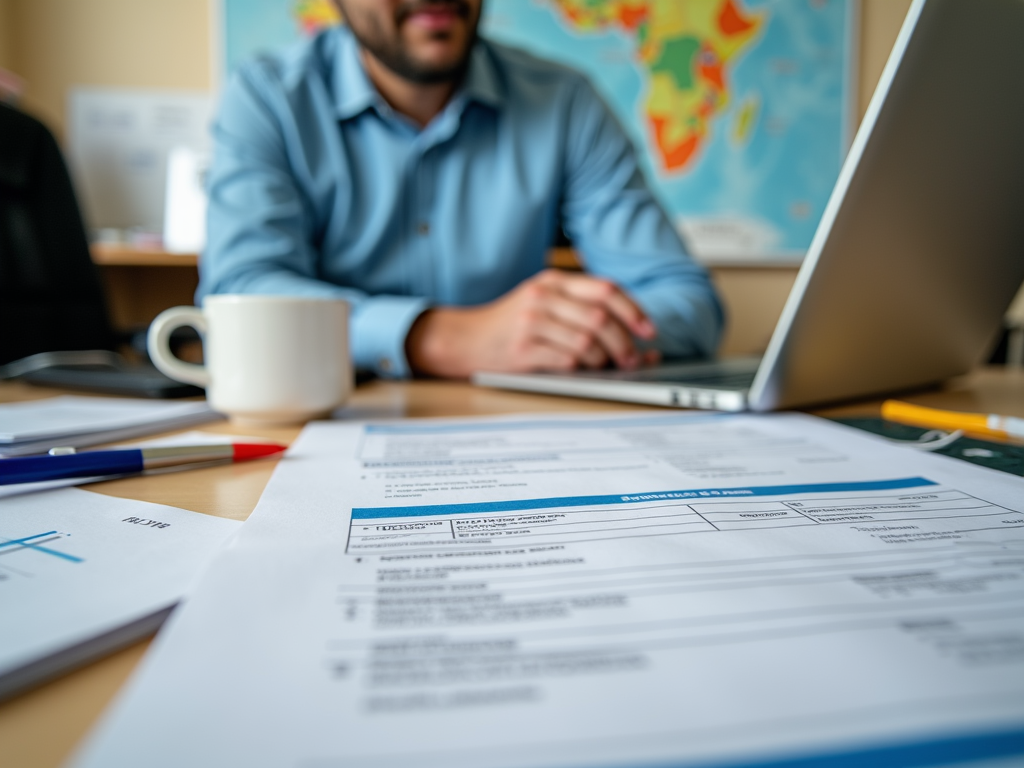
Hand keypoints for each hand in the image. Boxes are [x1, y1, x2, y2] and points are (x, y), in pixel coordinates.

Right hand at [406, 269, 658, 377]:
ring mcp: (532, 322)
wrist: (463, 340)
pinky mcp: (523, 349)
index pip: (605, 290)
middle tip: (632, 359)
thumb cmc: (510, 326)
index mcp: (552, 281)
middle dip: (624, 342)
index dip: (634, 310)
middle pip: (601, 317)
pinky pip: (568, 359)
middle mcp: (543, 297)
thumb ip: (581, 310)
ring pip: (588, 340)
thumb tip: (634, 334)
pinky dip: (583, 368)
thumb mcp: (543, 304)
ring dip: (605, 359)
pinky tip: (582, 370)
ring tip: (608, 368)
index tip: (649, 331)